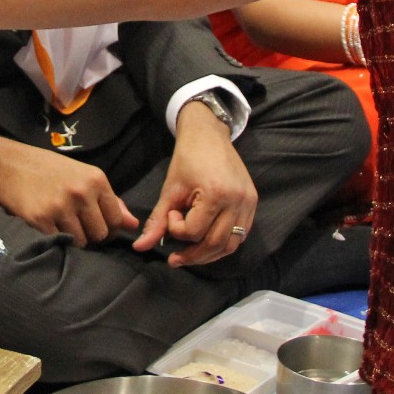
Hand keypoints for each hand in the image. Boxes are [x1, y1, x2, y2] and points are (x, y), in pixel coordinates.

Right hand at [0, 136, 139, 246]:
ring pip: (81, 242)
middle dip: (90, 235)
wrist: (8, 164)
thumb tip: (134, 224)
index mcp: (96, 180)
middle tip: (75, 225)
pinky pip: (58, 243)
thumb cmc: (47, 169)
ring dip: (72, 239)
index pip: (117, 220)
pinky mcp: (41, 220)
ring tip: (60, 224)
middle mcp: (81, 193)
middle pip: (100, 234)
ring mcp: (61, 207)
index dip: (109, 228)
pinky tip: (47, 226)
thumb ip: (110, 200)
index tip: (96, 225)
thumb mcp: (82, 175)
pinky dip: (54, 240)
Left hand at [132, 100, 257, 266]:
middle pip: (215, 244)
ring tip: (190, 255)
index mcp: (216, 194)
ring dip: (209, 254)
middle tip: (175, 258)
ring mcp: (248, 202)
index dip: (176, 229)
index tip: (170, 214)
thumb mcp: (170, 190)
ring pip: (231, 245)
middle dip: (193, 255)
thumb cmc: (187, 159)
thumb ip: (157, 221)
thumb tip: (140, 247)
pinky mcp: (252, 202)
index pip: (194, 231)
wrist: (208, 134)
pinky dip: (224, 243)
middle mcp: (237, 200)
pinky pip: (240, 234)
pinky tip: (207, 242)